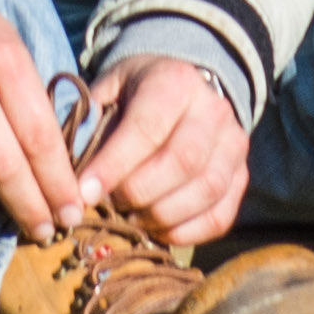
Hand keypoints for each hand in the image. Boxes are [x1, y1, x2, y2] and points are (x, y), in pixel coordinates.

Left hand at [69, 51, 251, 254]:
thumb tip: (70, 163)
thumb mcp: (110, 87)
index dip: (114, 165)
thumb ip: (91, 118)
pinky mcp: (242, 177)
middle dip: (139, 193)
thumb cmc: (137, 92)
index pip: (146, 128)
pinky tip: (157, 231)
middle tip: (109, 206)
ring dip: (162, 216)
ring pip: (206, 191)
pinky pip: (220, 216)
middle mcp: (213, 111)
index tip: (84, 193)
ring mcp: (234, 145)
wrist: (186, 89)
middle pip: (182, 162)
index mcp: (175, 81)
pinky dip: (187, 232)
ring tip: (132, 219)